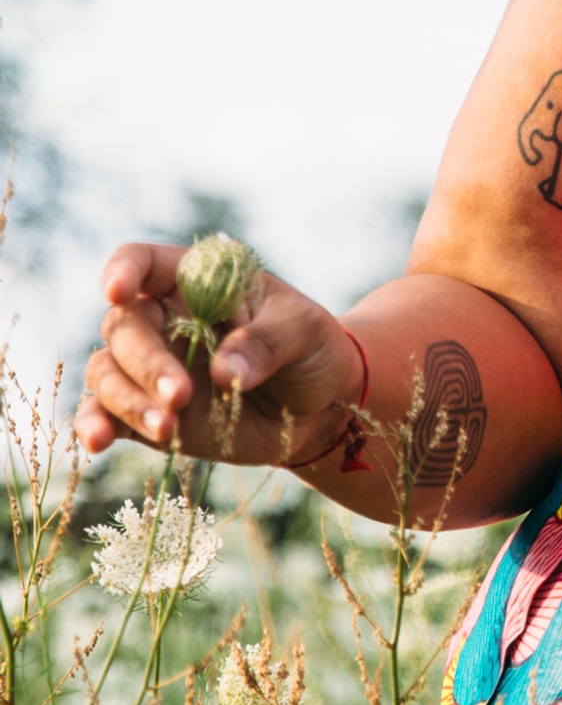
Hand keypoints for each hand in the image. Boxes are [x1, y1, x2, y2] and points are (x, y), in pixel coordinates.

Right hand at [78, 244, 360, 470]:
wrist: (322, 406)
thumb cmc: (312, 349)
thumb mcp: (306, 331)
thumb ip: (267, 343)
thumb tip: (223, 372)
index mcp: (196, 282)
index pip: (145, 262)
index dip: (125, 271)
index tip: (118, 292)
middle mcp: (162, 320)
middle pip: (123, 327)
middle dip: (144, 362)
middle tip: (179, 395)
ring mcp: (149, 369)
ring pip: (107, 372)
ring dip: (126, 400)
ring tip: (167, 428)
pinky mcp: (147, 412)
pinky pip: (106, 414)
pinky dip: (95, 425)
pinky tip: (98, 442)